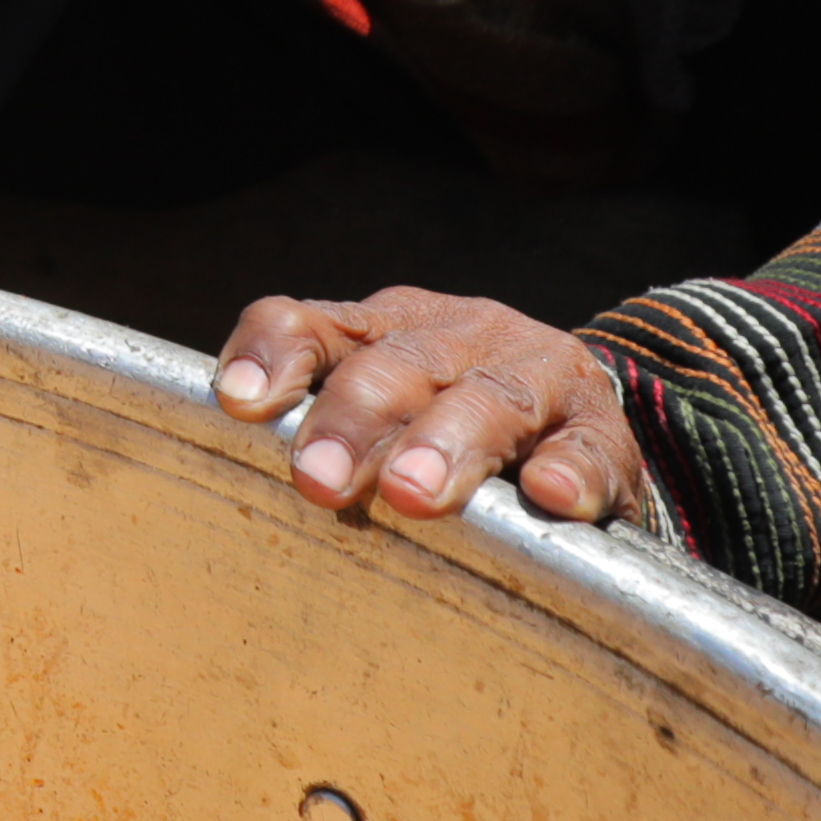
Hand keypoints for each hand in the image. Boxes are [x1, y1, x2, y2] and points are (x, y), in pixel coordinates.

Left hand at [211, 287, 648, 525]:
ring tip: (414, 493)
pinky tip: (551, 495)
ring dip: (450, 443)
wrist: (579, 433)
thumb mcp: (376, 416)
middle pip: (401, 364)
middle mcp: (462, 337)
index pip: (317, 325)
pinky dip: (571, 471)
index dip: (277, 355)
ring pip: (491, 400)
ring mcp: (539, 379)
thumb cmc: (441, 436)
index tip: (238, 404)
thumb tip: (216, 465)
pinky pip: (590, 448)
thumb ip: (309, 431)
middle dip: (355, 417)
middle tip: (317, 480)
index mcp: (389, 331)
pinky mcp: (604, 434)